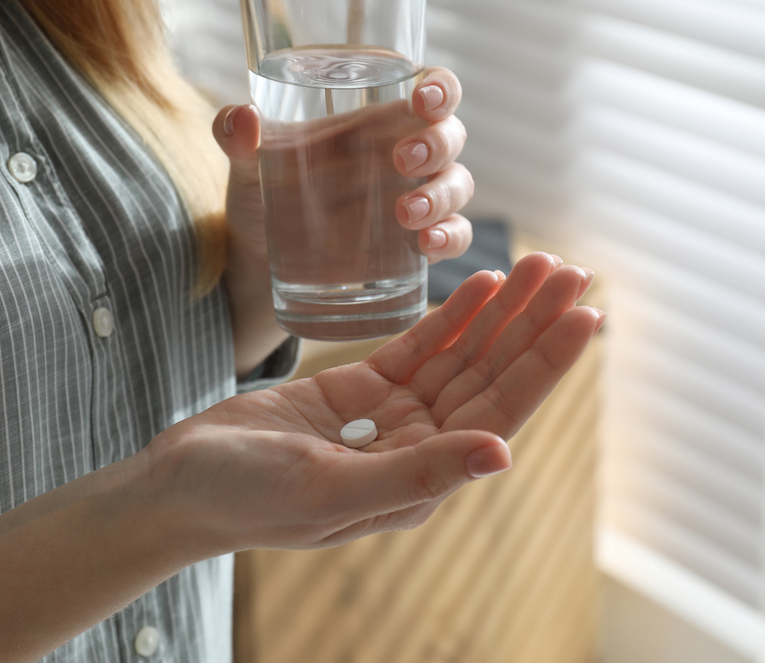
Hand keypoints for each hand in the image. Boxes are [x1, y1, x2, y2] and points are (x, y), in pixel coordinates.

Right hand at [143, 253, 601, 554]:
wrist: (179, 486)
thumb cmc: (245, 499)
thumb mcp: (328, 490)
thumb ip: (415, 473)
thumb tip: (502, 453)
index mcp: (420, 481)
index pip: (499, 414)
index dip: (543, 364)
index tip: (586, 316)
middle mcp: (417, 448)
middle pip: (489, 377)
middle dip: (532, 325)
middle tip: (573, 270)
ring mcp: (389, 419)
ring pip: (460, 357)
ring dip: (501, 313)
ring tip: (541, 264)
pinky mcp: (358, 391)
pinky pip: (418, 348)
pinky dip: (451, 317)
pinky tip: (483, 284)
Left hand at [214, 66, 473, 373]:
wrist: (257, 263)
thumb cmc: (263, 197)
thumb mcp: (246, 164)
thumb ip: (235, 136)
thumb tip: (241, 117)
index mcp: (376, 123)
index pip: (429, 92)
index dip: (440, 88)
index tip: (423, 97)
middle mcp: (406, 157)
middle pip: (450, 135)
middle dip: (438, 143)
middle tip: (403, 159)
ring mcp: (417, 202)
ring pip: (457, 186)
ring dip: (441, 195)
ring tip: (404, 213)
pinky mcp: (415, 248)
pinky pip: (454, 237)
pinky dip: (450, 238)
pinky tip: (426, 245)